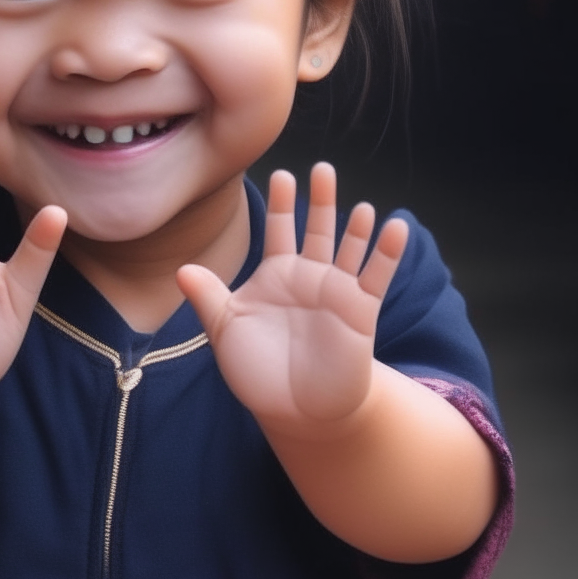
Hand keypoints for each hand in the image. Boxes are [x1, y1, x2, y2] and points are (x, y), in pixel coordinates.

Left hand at [177, 164, 407, 432]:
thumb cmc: (256, 369)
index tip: (282, 174)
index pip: (279, 227)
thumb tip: (181, 270)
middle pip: (317, 228)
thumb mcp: (226, 330)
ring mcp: (336, 291)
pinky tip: (396, 227)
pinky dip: (387, 252)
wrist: (293, 410)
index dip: (281, 203)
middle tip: (322, 169)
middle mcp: (309, 276)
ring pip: (349, 248)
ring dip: (355, 226)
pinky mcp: (361, 311)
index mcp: (276, 274)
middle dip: (320, 200)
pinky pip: (376, 276)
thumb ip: (209, 297)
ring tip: (359, 205)